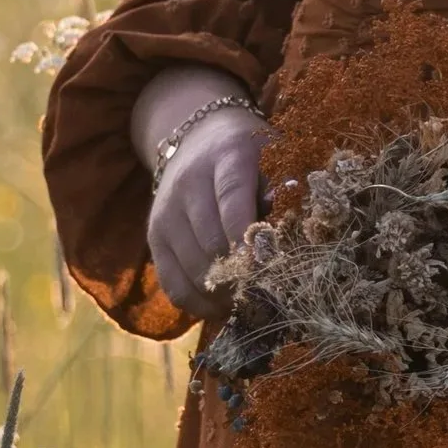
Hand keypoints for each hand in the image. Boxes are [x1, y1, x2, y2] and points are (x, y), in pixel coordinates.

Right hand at [144, 108, 269, 320]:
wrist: (198, 139)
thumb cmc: (249, 154)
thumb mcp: (273, 154)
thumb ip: (286, 186)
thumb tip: (293, 233)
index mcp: (225, 156)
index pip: (231, 198)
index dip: (248, 236)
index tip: (267, 265)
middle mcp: (187, 183)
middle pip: (210, 241)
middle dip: (241, 274)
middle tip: (269, 294)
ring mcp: (166, 212)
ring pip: (192, 267)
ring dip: (222, 294)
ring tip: (250, 304)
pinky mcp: (154, 237)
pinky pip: (172, 282)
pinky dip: (198, 303)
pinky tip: (223, 308)